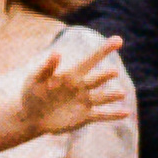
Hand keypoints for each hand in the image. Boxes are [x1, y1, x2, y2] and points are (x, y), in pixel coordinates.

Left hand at [19, 32, 133, 133]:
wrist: (31, 117)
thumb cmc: (32, 94)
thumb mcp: (35, 79)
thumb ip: (46, 68)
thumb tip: (57, 53)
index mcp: (72, 74)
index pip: (91, 60)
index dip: (104, 50)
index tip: (119, 40)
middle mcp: (82, 86)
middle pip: (98, 78)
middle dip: (106, 75)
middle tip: (114, 72)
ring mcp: (85, 101)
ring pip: (102, 97)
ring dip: (112, 95)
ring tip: (121, 93)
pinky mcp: (85, 116)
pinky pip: (102, 115)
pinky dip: (113, 114)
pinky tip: (126, 113)